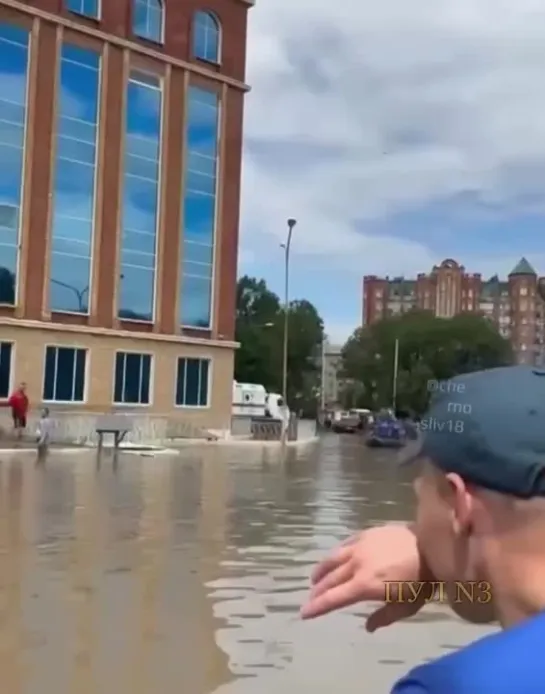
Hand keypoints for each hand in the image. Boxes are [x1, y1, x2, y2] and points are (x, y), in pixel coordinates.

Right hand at [300, 523, 432, 631]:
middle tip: (310, 599)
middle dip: (318, 591)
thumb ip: (384, 616)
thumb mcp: (406, 606)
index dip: (317, 607)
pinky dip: (337, 553)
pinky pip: (345, 544)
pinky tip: (335, 557)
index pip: (333, 598)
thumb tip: (367, 626)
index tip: (304, 613)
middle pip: (330, 579)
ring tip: (314, 577)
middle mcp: (356, 564)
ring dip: (322, 570)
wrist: (432, 545)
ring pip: (333, 558)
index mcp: (364, 585)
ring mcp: (360, 546)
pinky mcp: (366, 533)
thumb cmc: (422, 581)